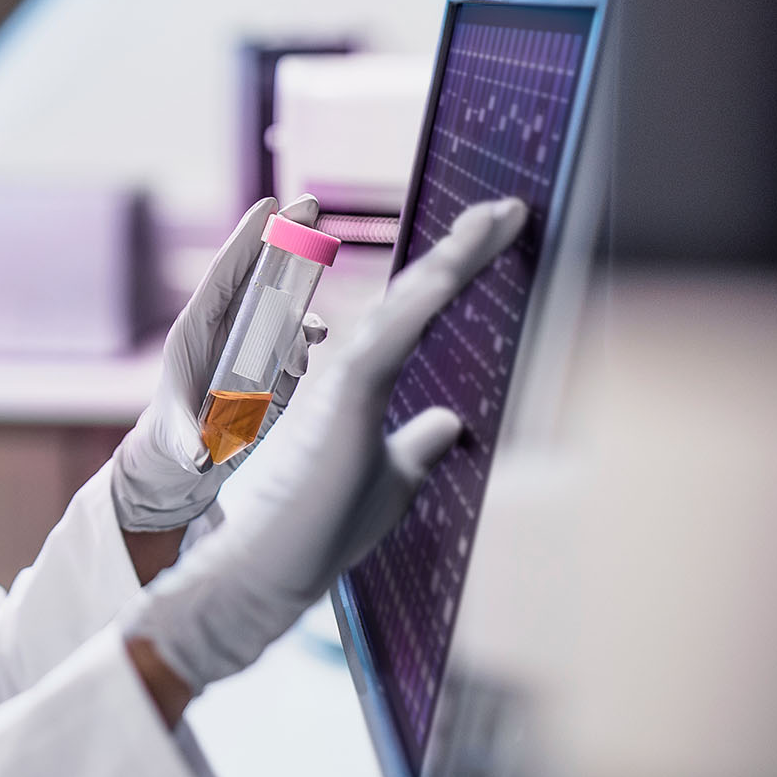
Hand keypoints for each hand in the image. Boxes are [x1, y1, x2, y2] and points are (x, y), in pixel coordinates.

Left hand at [111, 195, 328, 531]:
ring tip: (315, 313)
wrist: (186, 461)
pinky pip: (295, 338)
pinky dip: (308, 334)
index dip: (245, 239)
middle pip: (257, 274)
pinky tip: (317, 340)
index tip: (268, 205)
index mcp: (195, 331)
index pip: (223, 275)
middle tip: (310, 203)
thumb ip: (189, 443)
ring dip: (302, 292)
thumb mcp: (179, 441)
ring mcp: (251, 343)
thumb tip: (201, 457)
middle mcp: (226, 328)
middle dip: (283, 238)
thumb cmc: (173, 442)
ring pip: (281, 303)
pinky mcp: (273, 363)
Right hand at [121, 197, 528, 693]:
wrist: (268, 567)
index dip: (455, 277)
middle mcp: (351, 371)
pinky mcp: (344, 395)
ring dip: (455, 260)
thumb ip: (417, 446)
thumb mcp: (391, 481)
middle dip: (463, 251)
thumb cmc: (318, 531)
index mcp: (361, 387)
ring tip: (497, 218)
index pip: (414, 320)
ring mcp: (344, 379)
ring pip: (407, 304)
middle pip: (414, 298)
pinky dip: (427, 296)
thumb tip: (450, 421)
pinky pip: (393, 333)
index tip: (495, 238)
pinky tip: (457, 263)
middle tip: (508, 209)